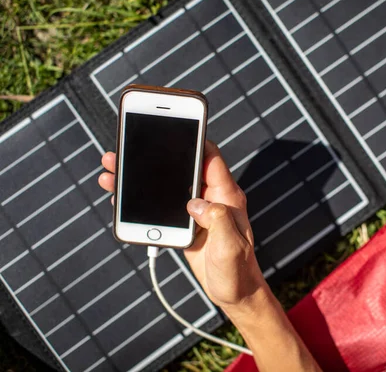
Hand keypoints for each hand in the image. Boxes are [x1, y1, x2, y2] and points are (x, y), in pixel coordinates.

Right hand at [98, 141, 266, 308]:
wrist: (236, 293)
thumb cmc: (239, 271)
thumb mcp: (231, 246)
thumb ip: (218, 221)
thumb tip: (197, 203)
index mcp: (227, 197)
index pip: (211, 159)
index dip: (195, 140)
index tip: (174, 126)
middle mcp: (213, 198)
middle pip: (183, 167)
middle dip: (157, 156)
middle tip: (127, 148)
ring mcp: (198, 211)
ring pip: (168, 185)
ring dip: (142, 177)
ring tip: (113, 170)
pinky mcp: (186, 224)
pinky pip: (163, 205)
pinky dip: (142, 198)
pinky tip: (122, 195)